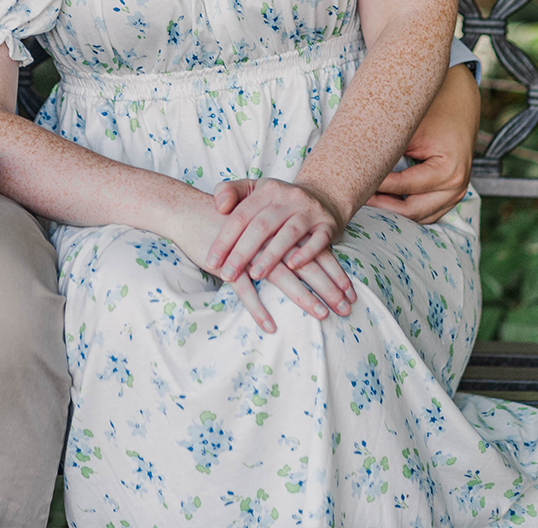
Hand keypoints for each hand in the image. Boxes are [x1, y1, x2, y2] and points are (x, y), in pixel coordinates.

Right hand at [162, 195, 345, 331]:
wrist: (188, 212)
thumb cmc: (224, 220)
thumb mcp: (257, 221)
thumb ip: (279, 235)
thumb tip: (303, 256)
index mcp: (278, 228)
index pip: (313, 250)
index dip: (333, 271)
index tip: (350, 291)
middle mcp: (268, 240)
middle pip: (304, 266)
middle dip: (328, 288)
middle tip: (347, 308)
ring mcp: (248, 253)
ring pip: (282, 277)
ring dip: (304, 298)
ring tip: (323, 314)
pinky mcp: (227, 265)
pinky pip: (245, 290)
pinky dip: (257, 308)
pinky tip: (271, 326)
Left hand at [207, 179, 354, 316]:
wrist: (323, 195)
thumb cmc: (279, 200)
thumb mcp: (254, 189)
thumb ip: (230, 192)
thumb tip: (219, 206)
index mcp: (266, 190)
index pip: (241, 215)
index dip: (225, 239)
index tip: (212, 262)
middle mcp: (288, 198)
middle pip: (262, 226)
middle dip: (242, 252)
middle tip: (228, 274)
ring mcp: (309, 211)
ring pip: (289, 233)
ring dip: (271, 256)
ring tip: (256, 275)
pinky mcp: (327, 225)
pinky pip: (319, 240)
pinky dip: (307, 254)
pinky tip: (293, 267)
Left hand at [366, 61, 477, 223]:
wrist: (460, 100)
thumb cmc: (435, 110)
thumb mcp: (410, 128)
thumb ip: (389, 153)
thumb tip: (356, 171)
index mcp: (448, 171)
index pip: (404, 186)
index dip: (377, 185)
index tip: (353, 182)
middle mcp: (456, 187)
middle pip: (412, 210)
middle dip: (382, 205)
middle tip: (356, 197)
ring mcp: (457, 194)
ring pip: (419, 216)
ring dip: (393, 211)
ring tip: (367, 199)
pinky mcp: (453, 194)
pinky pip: (427, 211)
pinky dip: (407, 209)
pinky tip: (384, 200)